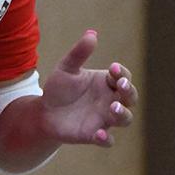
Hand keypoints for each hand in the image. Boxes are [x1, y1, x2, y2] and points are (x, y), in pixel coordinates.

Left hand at [39, 29, 137, 148]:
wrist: (44, 112)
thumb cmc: (59, 88)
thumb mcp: (66, 68)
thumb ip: (79, 53)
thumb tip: (92, 33)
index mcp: (107, 83)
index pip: (124, 77)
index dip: (122, 73)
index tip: (112, 68)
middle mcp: (111, 101)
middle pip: (131, 97)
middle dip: (129, 91)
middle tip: (120, 85)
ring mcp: (104, 119)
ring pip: (125, 119)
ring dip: (122, 113)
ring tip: (113, 107)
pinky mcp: (94, 135)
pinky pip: (107, 141)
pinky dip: (106, 138)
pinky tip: (98, 133)